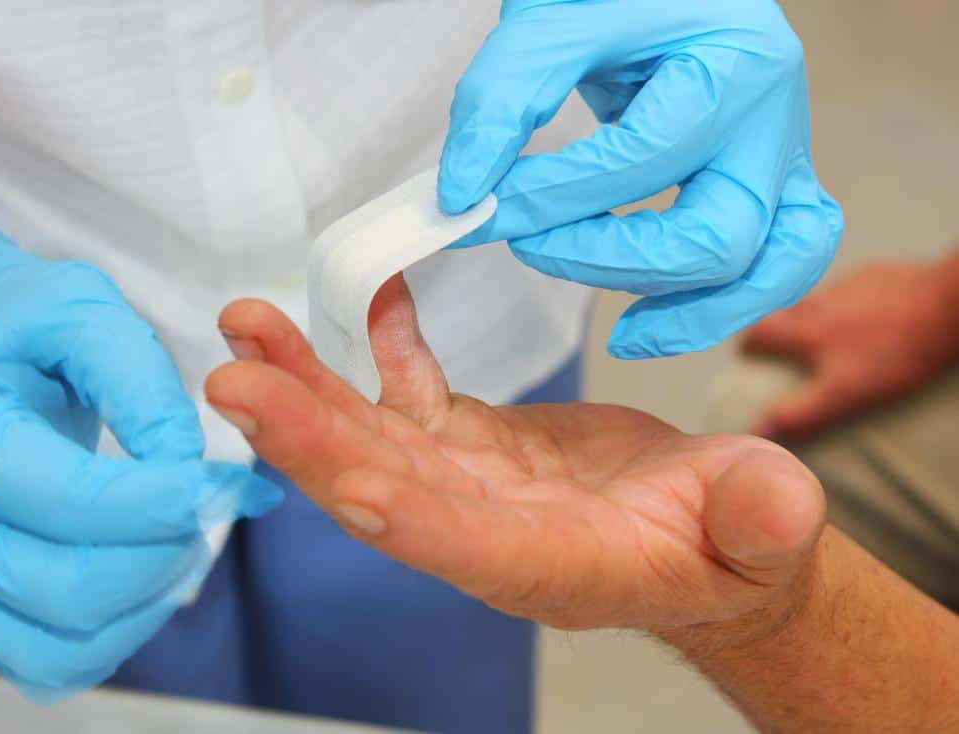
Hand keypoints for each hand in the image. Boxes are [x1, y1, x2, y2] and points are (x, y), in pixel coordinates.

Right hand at [0, 219, 281, 701]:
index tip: (225, 481)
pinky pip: (53, 658)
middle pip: (68, 587)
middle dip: (166, 552)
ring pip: (64, 642)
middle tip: (216, 503)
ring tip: (187, 533)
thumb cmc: (23, 328)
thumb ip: (139, 377)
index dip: (160, 501)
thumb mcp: (82, 309)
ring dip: (149, 598)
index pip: (67, 499)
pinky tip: (150, 571)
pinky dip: (117, 632)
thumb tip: (184, 462)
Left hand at [205, 276, 824, 632]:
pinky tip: (361, 293)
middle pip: (379, 484)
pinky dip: (381, 345)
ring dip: (304, 385)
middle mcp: (480, 528)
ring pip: (368, 434)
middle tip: (235, 379)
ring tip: (247, 327)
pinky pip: (407, 392)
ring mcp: (462, 483)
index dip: (401, 515)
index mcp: (543, 563)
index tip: (344, 480)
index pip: (460, 545)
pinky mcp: (467, 443)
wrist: (702, 538)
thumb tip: (776, 502)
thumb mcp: (762, 528)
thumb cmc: (730, 543)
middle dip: (305, 436)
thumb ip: (760, 518)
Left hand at [439, 0, 842, 357]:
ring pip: (772, 268)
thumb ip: (501, 100)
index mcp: (733, 61)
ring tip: (616, 334)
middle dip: (608, 259)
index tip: (476, 208)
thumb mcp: (551, 18)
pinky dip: (718, 308)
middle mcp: (774, 118)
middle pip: (717, 236)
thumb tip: (463, 195)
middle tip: (527, 245)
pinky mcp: (777, 187)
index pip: (640, 160)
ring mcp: (786, 158)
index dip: (550, 198)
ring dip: (687, 311)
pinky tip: (643, 328)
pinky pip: (779, 268)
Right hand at [743, 259, 958, 440]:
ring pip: (817, 301)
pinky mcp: (876, 276)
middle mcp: (818, 303)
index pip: (757, 333)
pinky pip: (851, 290)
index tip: (749, 357)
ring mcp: (848, 285)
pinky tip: (869, 317)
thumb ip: (800, 412)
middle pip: (783, 313)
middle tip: (786, 346)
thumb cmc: (896, 354)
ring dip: (814, 316)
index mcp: (805, 330)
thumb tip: (757, 429)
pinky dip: (850, 303)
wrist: (946, 307)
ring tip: (830, 334)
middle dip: (777, 327)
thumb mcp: (844, 393)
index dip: (748, 346)